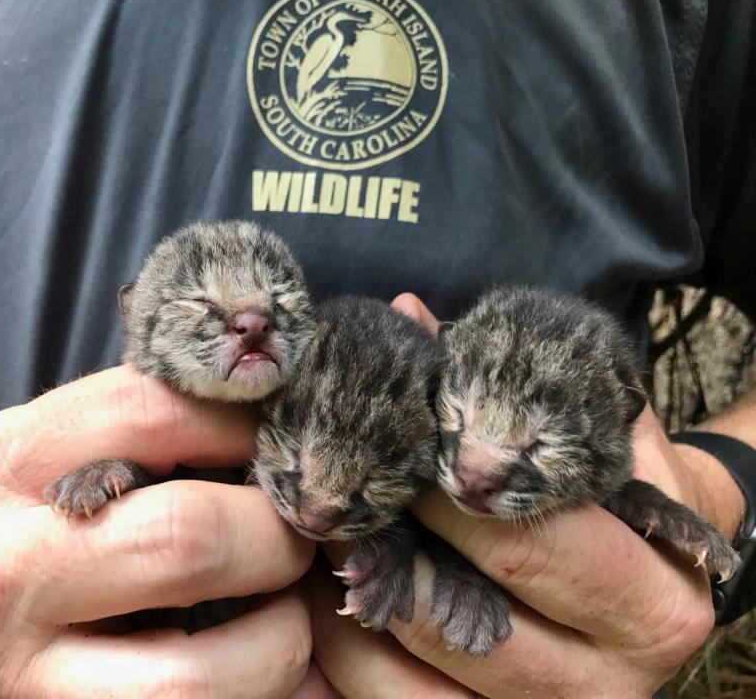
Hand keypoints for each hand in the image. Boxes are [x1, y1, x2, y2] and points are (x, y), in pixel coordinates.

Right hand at [0, 366, 313, 697]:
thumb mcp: (35, 438)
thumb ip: (138, 422)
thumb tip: (273, 421)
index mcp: (6, 467)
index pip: (155, 412)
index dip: (246, 420)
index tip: (280, 438)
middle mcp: (6, 573)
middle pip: (189, 542)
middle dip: (278, 534)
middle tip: (297, 531)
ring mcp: (25, 678)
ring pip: (199, 678)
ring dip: (281, 637)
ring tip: (283, 608)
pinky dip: (258, 695)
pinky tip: (264, 660)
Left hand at [310, 293, 741, 698]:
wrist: (645, 580)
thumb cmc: (608, 492)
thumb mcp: (587, 430)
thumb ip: (513, 381)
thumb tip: (409, 314)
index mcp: (655, 593)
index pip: (527, 540)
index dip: (441, 491)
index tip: (386, 450)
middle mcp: (614, 676)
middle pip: (467, 620)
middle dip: (388, 549)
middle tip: (331, 497)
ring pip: (415, 681)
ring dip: (351, 604)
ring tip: (321, 542)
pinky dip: (344, 655)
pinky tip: (323, 597)